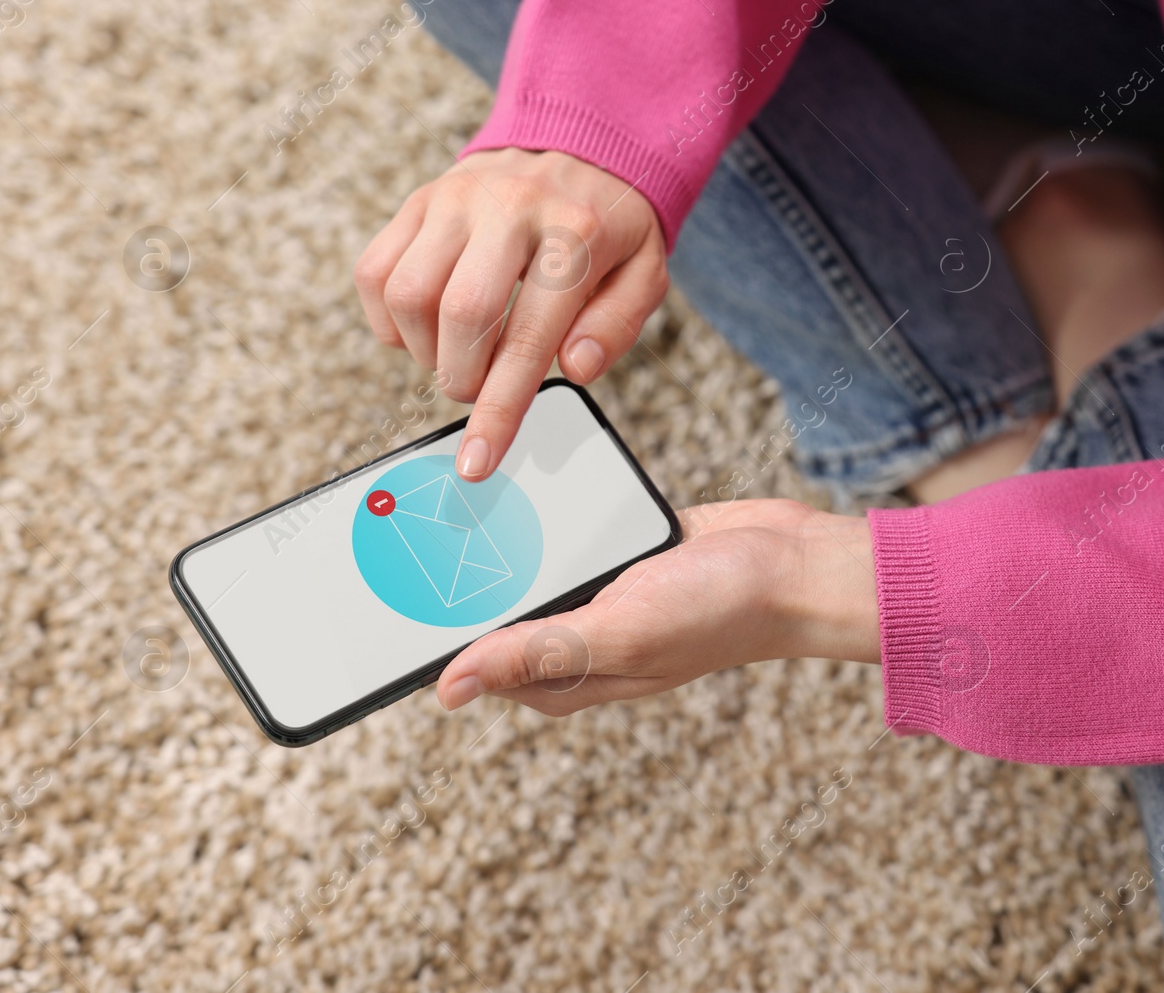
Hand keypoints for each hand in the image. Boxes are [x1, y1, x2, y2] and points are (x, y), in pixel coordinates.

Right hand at [355, 148, 668, 479]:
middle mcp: (509, 207)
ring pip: (407, 294)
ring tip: (458, 353)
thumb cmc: (611, 228)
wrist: (580, 147)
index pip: (529, 336)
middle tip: (481, 387)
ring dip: (425, 351)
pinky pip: (375, 272)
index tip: (477, 462)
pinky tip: (427, 327)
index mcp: (574, 233)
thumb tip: (575, 369)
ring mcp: (456, 198)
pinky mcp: (420, 200)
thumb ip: (616, 326)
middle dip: (463, 378)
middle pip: (459, 315)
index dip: (499, 409)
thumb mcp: (643, 274)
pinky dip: (389, 320)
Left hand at [435, 499, 881, 715]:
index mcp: (563, 675)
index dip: (419, 635)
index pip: (469, 663)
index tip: (369, 596)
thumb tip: (449, 688)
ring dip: (494, 533)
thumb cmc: (719, 611)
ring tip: (440, 493)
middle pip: (488, 609)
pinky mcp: (613, 547)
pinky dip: (538, 508)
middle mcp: (572, 636)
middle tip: (394, 524)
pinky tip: (514, 476)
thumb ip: (535, 654)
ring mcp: (593, 589)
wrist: (794, 561)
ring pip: (521, 563)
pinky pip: (559, 528)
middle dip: (445, 574)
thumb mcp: (619, 633)